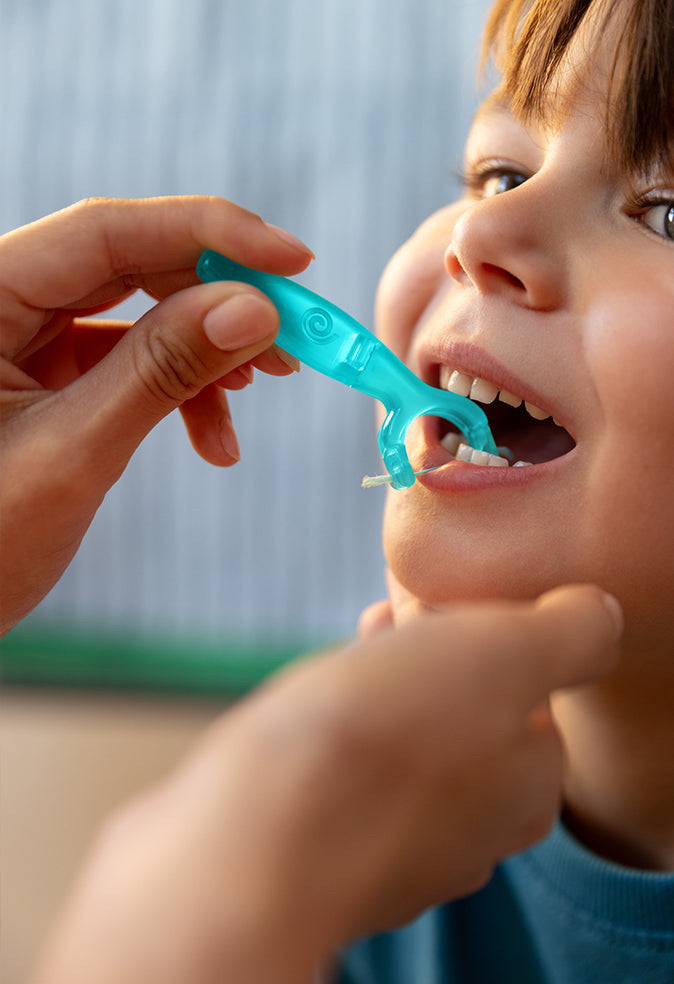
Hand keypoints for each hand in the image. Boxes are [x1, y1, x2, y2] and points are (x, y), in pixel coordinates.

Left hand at [0, 196, 312, 634]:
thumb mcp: (72, 452)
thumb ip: (160, 371)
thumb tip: (254, 309)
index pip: (105, 231)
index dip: (208, 234)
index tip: (293, 260)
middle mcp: (4, 300)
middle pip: (132, 264)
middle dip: (220, 298)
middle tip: (293, 336)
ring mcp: (27, 337)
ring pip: (140, 311)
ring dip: (209, 350)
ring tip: (257, 392)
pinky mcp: (50, 375)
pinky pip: (132, 360)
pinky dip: (182, 391)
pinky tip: (216, 439)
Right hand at [32, 584, 620, 983]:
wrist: (252, 839)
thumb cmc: (380, 741)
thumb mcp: (502, 654)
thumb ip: (568, 634)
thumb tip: (594, 616)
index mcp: (527, 784)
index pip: (532, 691)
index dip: (492, 632)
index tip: (451, 602)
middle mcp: (472, 830)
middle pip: (470, 716)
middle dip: (438, 651)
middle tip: (398, 612)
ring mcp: (397, 849)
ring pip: (410, 742)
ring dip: (390, 679)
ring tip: (361, 633)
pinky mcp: (330, 850)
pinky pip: (353, 773)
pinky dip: (344, 724)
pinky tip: (314, 701)